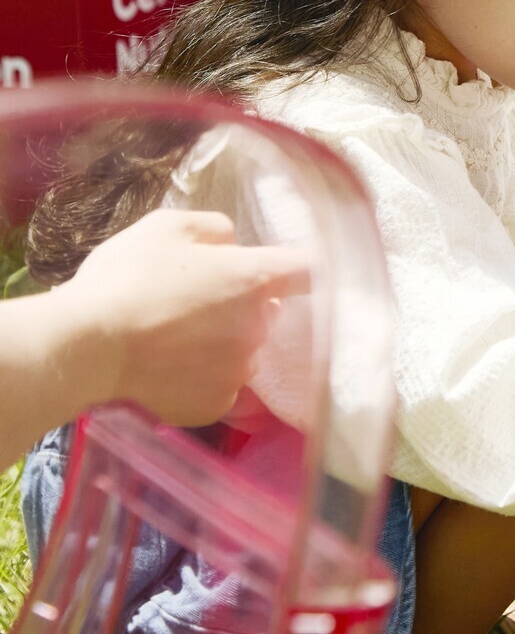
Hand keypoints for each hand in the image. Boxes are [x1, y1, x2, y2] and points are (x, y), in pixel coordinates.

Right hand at [65, 209, 308, 427]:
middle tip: (193, 303)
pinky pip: (221, 385)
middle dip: (241, 306)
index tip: (295, 270)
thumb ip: (213, 228)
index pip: (308, 270)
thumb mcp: (165, 227)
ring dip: (222, 343)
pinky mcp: (216, 405)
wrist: (86, 347)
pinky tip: (168, 368)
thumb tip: (232, 243)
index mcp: (253, 279)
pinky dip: (202, 377)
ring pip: (243, 351)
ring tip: (172, 339)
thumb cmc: (124, 279)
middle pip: (267, 313)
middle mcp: (257, 328)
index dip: (304, 267)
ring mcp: (238, 370)